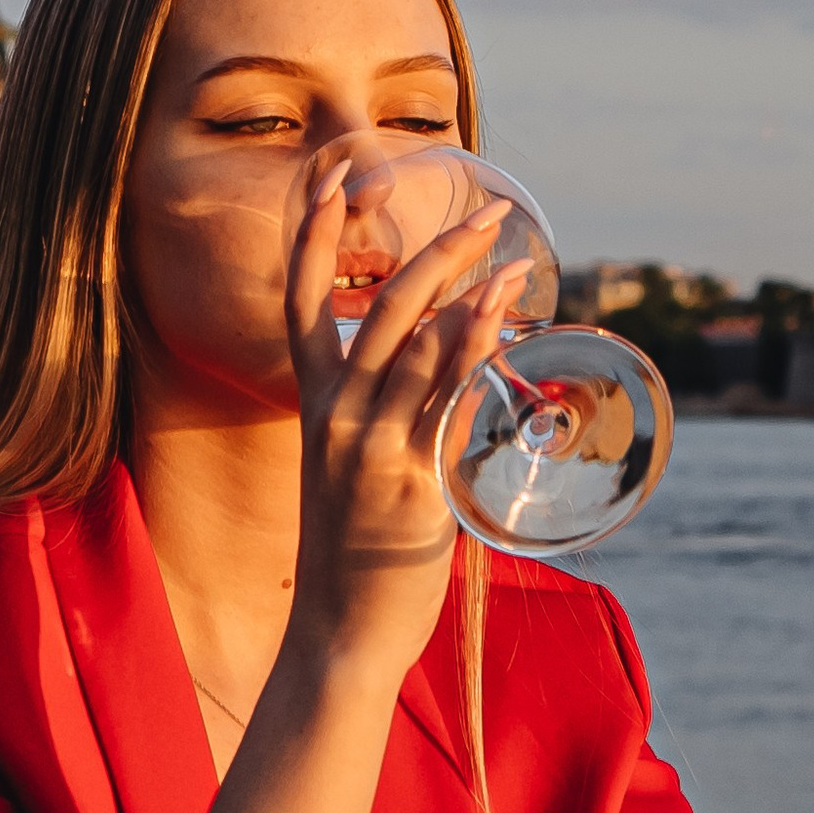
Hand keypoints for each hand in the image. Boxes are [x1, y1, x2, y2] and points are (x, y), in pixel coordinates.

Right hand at [280, 148, 515, 687]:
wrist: (339, 635)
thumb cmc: (353, 553)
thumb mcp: (350, 470)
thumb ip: (387, 416)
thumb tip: (445, 369)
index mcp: (315, 407)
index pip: (300, 303)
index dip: (309, 237)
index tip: (326, 177)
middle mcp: (337, 417)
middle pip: (384, 309)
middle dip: (437, 253)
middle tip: (486, 216)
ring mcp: (371, 449)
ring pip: (419, 349)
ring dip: (472, 297)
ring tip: (513, 265)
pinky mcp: (411, 484)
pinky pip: (445, 407)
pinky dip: (472, 359)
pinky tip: (500, 329)